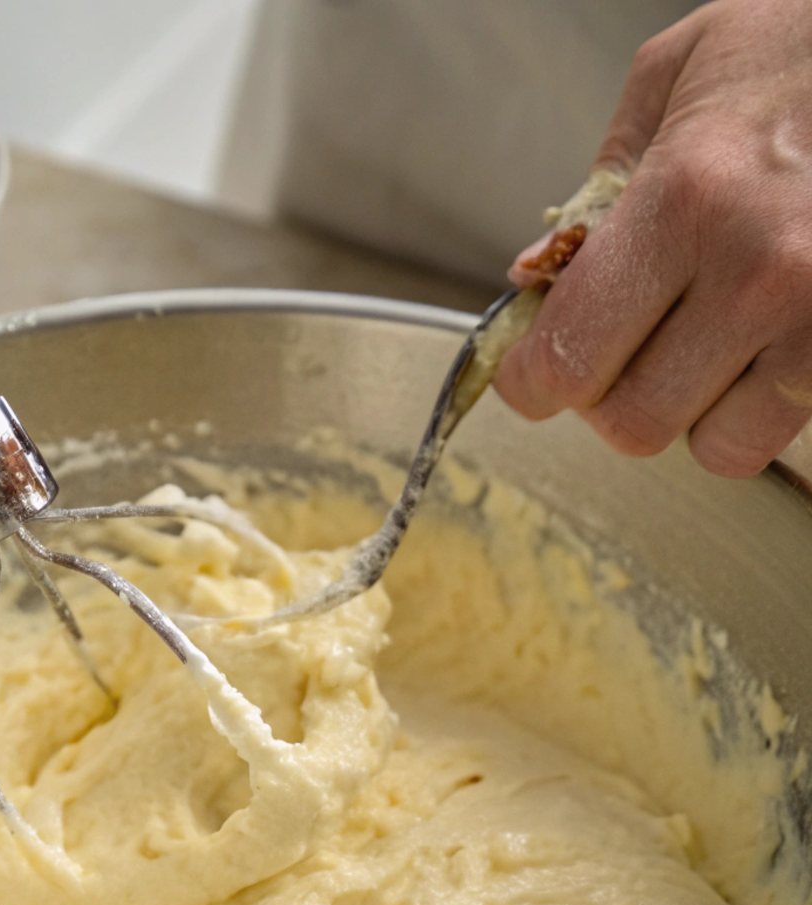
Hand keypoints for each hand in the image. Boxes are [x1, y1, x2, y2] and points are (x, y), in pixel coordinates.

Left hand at [494, 0, 811, 477]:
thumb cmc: (804, 50)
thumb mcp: (683, 73)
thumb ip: (600, 180)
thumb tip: (534, 277)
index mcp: (686, 196)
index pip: (567, 358)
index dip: (532, 384)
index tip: (531, 377)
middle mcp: (756, 270)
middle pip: (629, 422)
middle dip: (608, 395)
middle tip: (623, 347)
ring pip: (704, 443)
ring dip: (684, 407)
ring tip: (699, 341)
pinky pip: (768, 439)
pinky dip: (745, 414)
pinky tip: (753, 351)